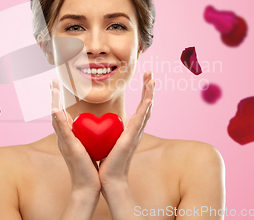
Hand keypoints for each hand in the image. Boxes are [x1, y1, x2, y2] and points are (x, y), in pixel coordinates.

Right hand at [50, 79, 101, 196]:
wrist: (87, 186)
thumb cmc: (88, 168)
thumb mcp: (87, 146)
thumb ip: (85, 136)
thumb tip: (89, 125)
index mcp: (67, 136)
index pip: (60, 113)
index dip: (58, 100)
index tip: (57, 85)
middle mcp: (62, 137)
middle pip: (55, 112)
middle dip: (53, 96)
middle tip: (52, 81)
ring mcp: (64, 142)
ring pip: (56, 118)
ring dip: (54, 102)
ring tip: (53, 88)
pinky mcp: (69, 148)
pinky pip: (63, 131)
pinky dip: (59, 120)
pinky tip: (57, 110)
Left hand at [97, 71, 154, 190]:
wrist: (109, 179)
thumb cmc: (107, 162)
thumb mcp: (107, 141)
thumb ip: (107, 130)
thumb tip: (101, 122)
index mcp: (131, 130)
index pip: (140, 108)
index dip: (144, 94)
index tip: (146, 80)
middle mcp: (136, 131)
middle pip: (146, 106)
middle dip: (149, 89)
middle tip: (151, 74)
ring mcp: (135, 134)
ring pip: (145, 110)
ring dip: (149, 94)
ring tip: (152, 80)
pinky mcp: (131, 139)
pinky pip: (140, 121)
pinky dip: (145, 109)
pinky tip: (149, 99)